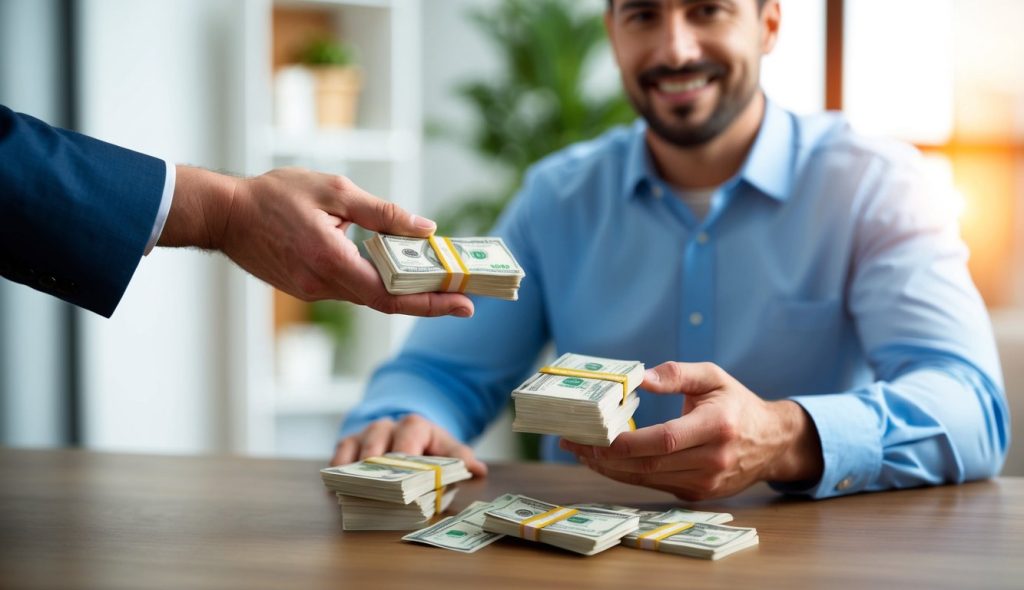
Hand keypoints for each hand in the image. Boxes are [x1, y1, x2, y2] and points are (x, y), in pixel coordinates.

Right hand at [161, 166, 474, 317]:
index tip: (464, 304)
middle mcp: (324, 285)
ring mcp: (314, 291)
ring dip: (405, 291)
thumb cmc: (274, 196)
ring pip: (369, 296)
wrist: (224, 214)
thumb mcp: (335, 191)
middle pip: (387, 302)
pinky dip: (379, 282)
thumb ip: (382, 213)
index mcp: (332, 261)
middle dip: (430, 301)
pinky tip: (397, 269)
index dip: (431, 303)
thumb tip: (424, 228)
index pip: (392, 295)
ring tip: (440, 277)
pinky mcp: (308, 288)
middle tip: (466, 297)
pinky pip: (351, 288)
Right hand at [331, 414, 487, 476]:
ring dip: (357, 467)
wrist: (405, 432)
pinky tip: (339, 485)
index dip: (407, 455)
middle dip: (378, 461)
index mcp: (415, 425)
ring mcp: (366, 435)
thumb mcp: (446, 448)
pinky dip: (339, 468)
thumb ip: (459, 458)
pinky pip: (340, 453)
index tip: (408, 473)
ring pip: (357, 445)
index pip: (410, 437)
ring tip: (358, 486)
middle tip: (379, 481)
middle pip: (379, 440)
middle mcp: (387, 426)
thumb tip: (479, 469)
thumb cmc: (427, 446)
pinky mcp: (349, 444)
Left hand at [560, 362, 822, 500]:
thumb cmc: (737, 403)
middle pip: (650, 464)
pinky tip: (605, 462)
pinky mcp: (698, 494)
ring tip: (581, 452)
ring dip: (610, 469)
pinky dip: (626, 475)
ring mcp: (706, 482)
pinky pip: (654, 485)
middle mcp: (713, 459)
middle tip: (574, 443)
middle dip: (606, 457)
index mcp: (718, 426)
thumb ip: (677, 374)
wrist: (771, 443)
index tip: (596, 434)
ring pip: (648, 480)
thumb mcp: (713, 376)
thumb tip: (640, 378)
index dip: (627, 442)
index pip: (665, 439)